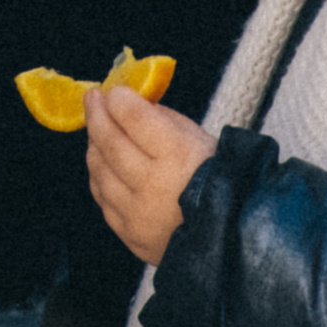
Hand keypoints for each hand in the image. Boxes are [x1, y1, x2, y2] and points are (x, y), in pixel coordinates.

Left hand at [84, 86, 213, 264]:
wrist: (233, 235)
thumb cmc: (215, 178)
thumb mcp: (198, 138)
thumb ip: (160, 118)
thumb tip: (125, 101)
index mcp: (178, 156)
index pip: (133, 117)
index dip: (118, 98)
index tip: (112, 90)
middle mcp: (155, 187)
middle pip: (110, 142)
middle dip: (96, 114)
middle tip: (93, 99)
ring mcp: (140, 215)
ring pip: (100, 171)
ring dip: (94, 145)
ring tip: (98, 130)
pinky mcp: (132, 235)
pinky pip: (103, 199)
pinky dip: (100, 176)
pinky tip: (104, 163)